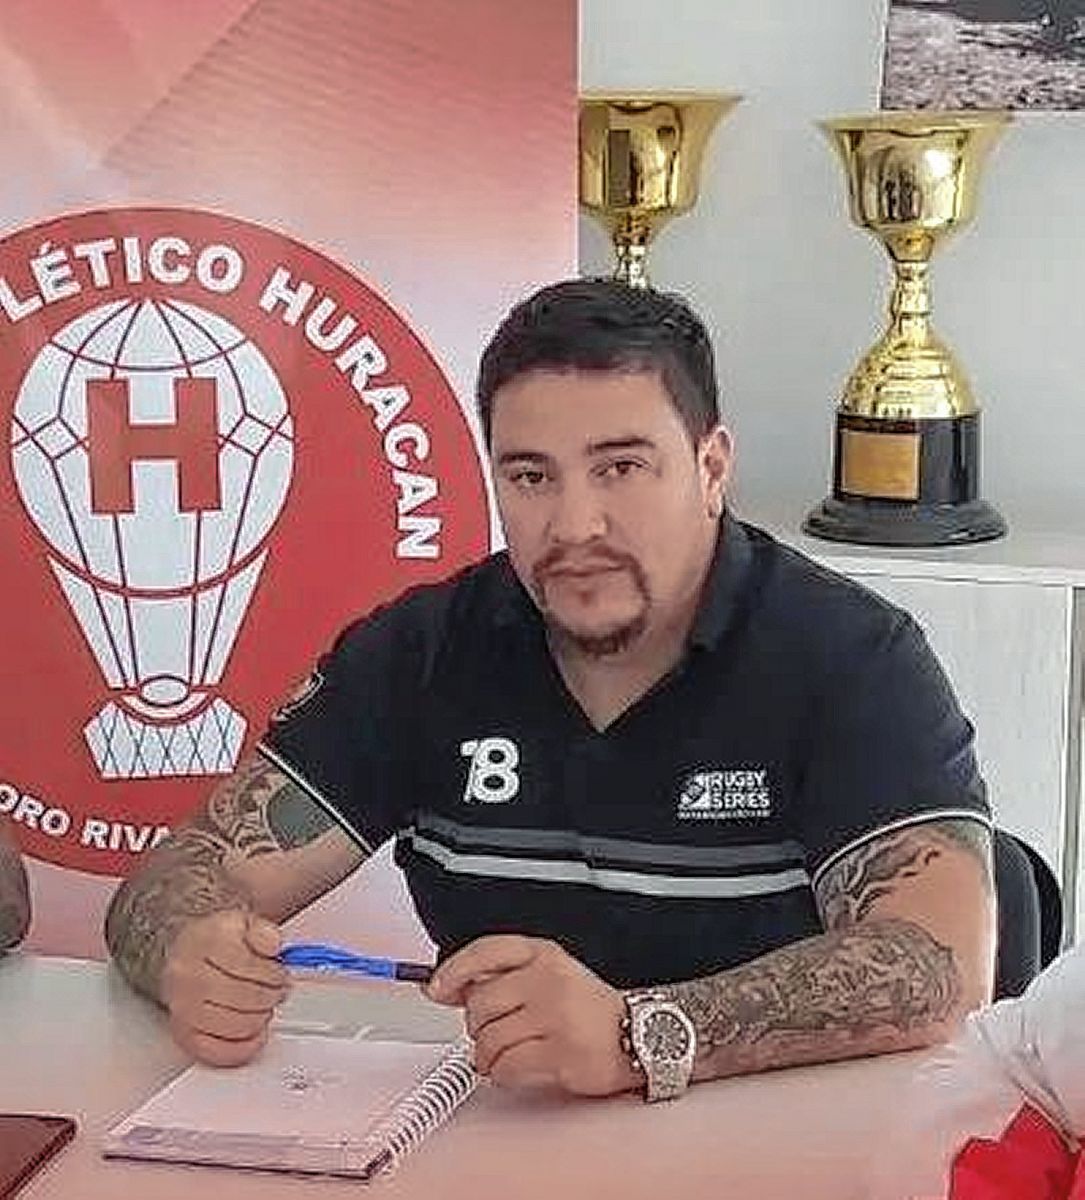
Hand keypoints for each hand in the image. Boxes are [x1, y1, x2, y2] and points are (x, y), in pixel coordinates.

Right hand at [161, 909, 288, 1066]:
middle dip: (271, 994)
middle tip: (276, 989)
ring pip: (236, 1025)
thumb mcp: (244, 922)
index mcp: (203, 941)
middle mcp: (187, 975)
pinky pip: (217, 1051)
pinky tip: (253, 1031)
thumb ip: (264, 931)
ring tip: (263, 1005)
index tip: (280, 972)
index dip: (273, 972)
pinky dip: (244, 1046)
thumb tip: (274, 944)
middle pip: (244, 997)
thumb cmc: (216, 941)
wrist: (183, 954)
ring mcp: (182, 1007)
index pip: (248, 965)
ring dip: (260, 1017)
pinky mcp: (183, 1033)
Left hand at [426, 935, 638, 1096]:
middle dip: (476, 1025)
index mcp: (544, 954)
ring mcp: (555, 1014)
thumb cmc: (590, 1010)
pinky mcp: (560, 1050)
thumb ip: (506, 978)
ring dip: (486, 1056)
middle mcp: (548, 979)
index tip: (436, 988)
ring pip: (489, 1038)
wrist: (640, 1036)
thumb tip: (449, 987)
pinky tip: (515, 1069)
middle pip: (480, 1002)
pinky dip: (502, 1073)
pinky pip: (506, 1066)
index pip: (486, 951)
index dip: (454, 970)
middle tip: (489, 1034)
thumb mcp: (550, 976)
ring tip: (503, 1056)